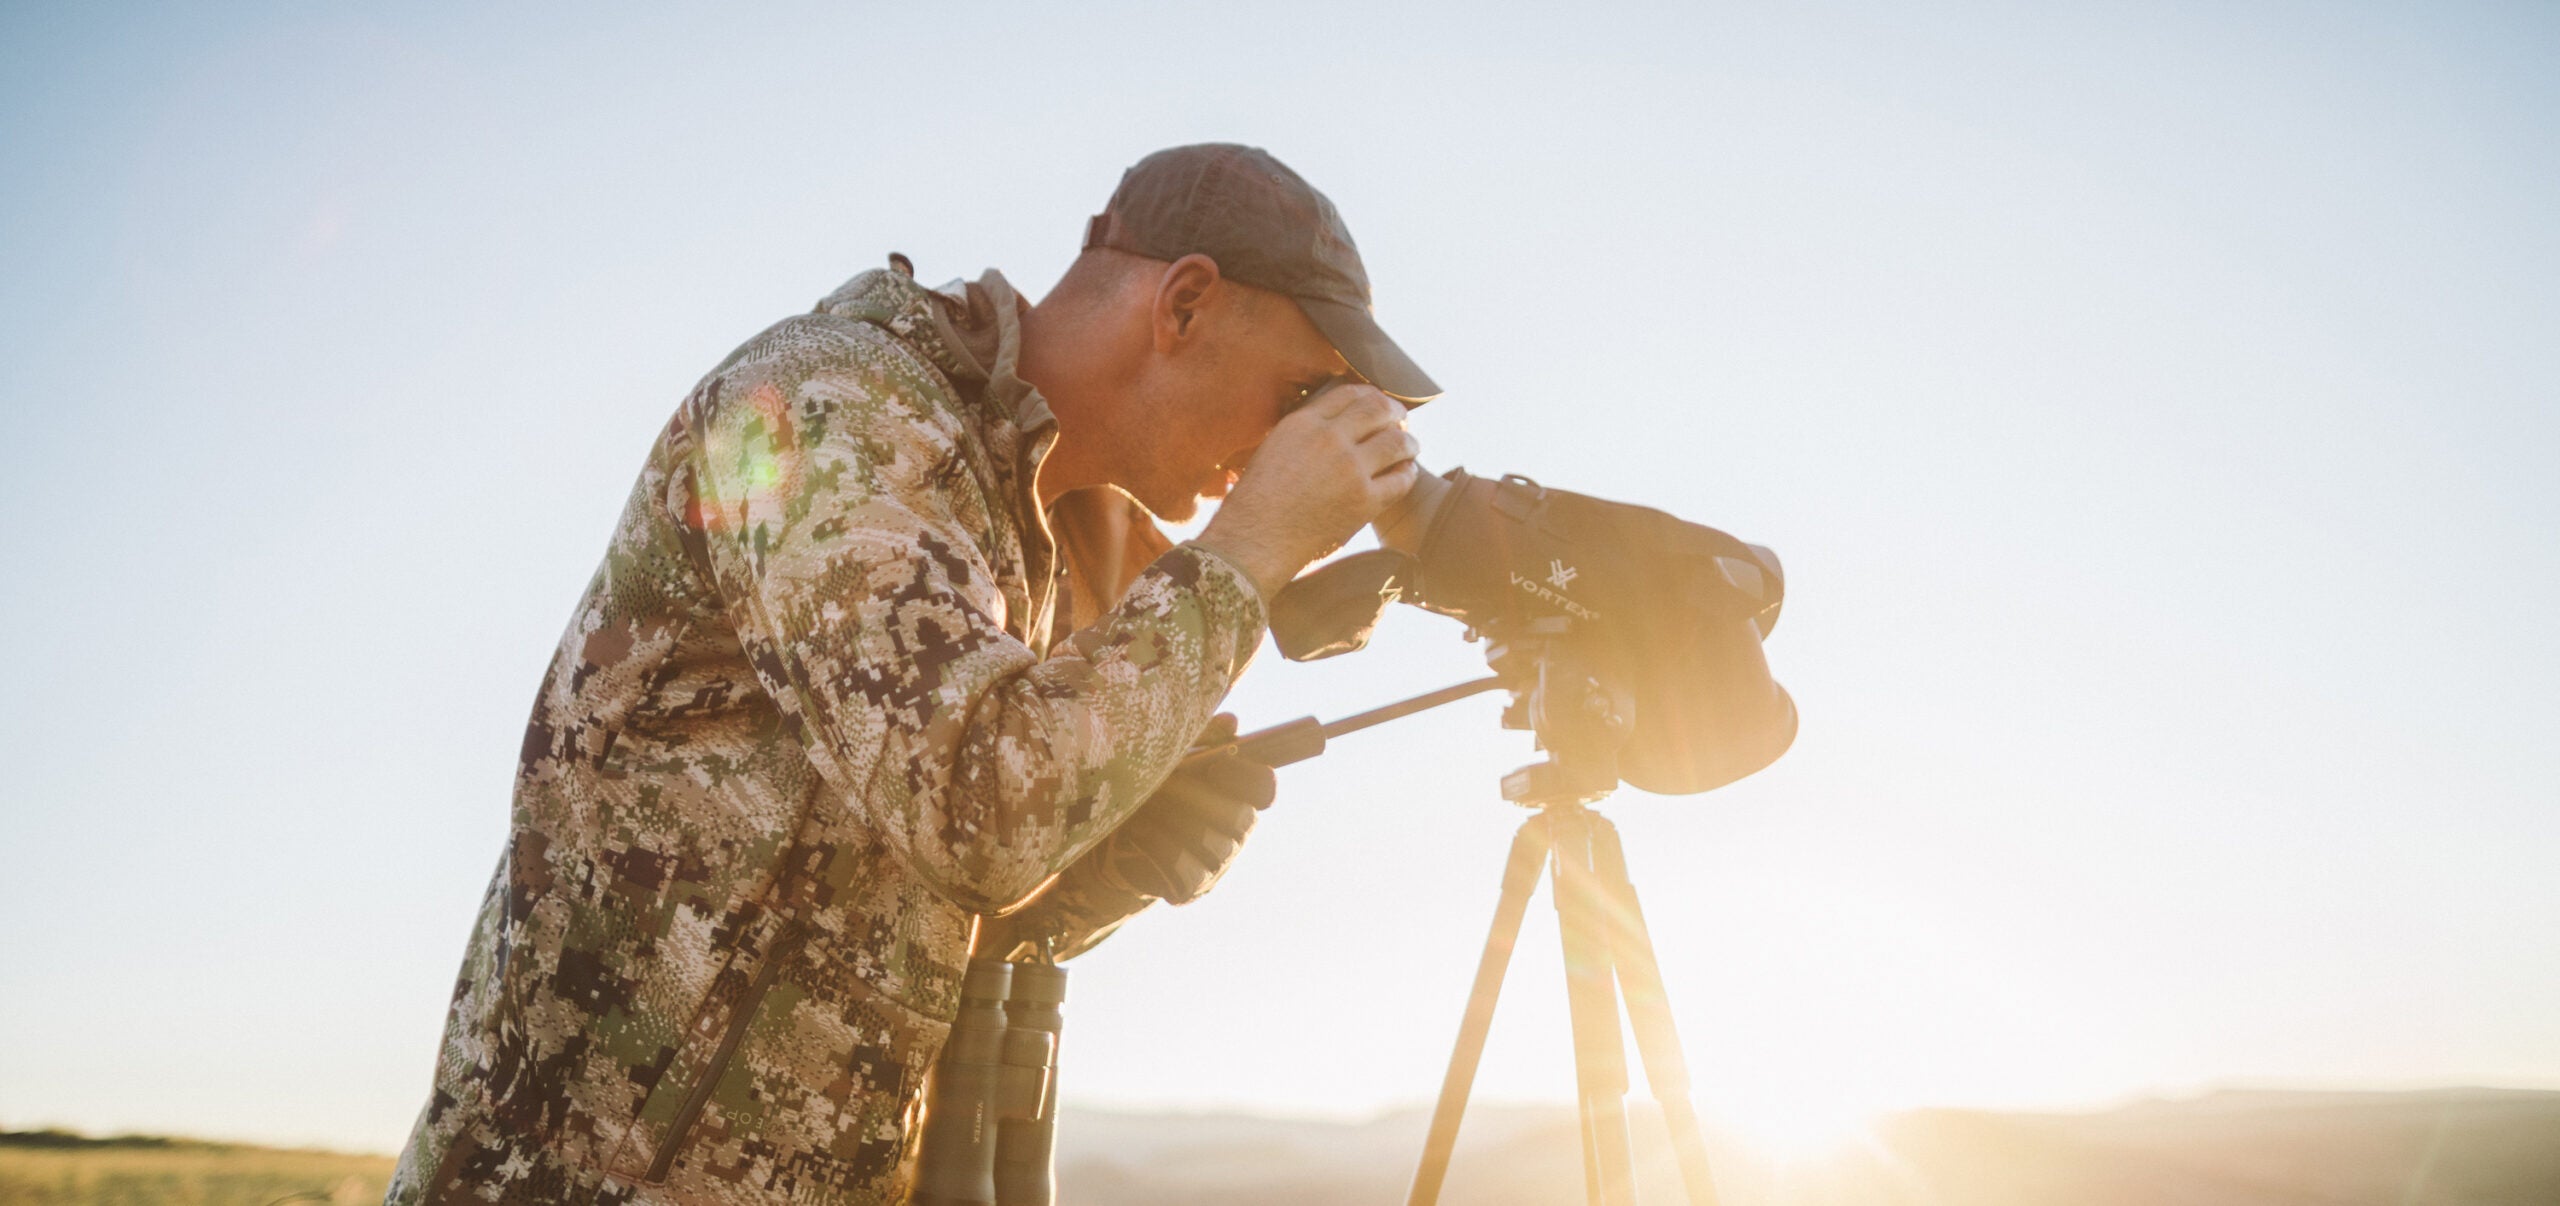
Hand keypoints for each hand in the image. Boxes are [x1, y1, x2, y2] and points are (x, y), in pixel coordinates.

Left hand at [1097, 715, 1276, 904]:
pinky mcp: (1192, 887)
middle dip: (1198, 797)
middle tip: (1164, 783)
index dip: (1246, 777)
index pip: (1264, 787)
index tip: (1214, 766)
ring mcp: (1217, 863)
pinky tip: (1137, 834)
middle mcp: (1236, 831)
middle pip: (1240, 817)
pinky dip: (1159, 849)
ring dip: (1173, 819)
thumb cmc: (1145, 789)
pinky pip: (1185, 872)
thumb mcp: (1168, 757)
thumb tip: (1230, 723)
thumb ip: (1199, 739)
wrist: (1108, 841)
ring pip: (1210, 842)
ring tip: (1142, 805)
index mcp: (1237, 795)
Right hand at [1196, 383, 1419, 598]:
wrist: (1254, 542)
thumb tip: (1334, 424)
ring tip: (1410, 446)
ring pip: (1396, 441)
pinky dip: (1407, 473)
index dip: (1370, 395)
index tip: (1377, 402)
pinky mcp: (1364, 501)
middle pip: (1378, 409)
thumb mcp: (1272, 448)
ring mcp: (1350, 470)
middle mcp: (1329, 440)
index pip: (1348, 394)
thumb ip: (1303, 432)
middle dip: (1395, 412)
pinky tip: (1405, 473)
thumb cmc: (1257, 501)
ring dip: (1408, 441)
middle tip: (1401, 418)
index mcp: (1303, 423)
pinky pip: (1400, 480)